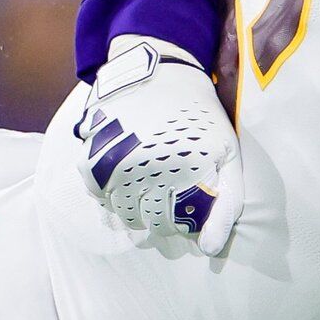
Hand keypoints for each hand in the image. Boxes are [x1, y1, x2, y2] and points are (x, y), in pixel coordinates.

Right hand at [77, 36, 241, 252]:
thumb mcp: (228, 153)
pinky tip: (128, 171)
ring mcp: (112, 165)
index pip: (176, 226)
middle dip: (160, 214)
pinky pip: (98, 195)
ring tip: (149, 180)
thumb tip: (209, 249)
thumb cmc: (201, 116)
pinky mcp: (90, 158)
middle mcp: (142, 173)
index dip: (184, 220)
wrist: (161, 70)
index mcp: (179, 173)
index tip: (188, 202)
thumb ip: (226, 203)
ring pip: (121, 214)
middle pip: (148, 222)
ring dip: (135, 206)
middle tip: (169, 189)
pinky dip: (111, 192)